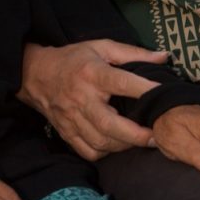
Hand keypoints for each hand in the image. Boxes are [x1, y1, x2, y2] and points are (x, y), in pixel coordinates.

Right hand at [20, 40, 166, 159]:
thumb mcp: (101, 47)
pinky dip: (105, 152)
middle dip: (135, 135)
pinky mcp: (66, 132)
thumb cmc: (74, 59)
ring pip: (100, 141)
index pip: (121, 83)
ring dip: (123, 145)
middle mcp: (81, 98)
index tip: (163, 96)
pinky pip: (88, 151)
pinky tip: (115, 144)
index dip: (144, 90)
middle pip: (109, 123)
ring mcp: (72, 118)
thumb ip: (133, 53)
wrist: (35, 74)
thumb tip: (164, 57)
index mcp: (92, 73)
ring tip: (139, 140)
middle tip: (156, 136)